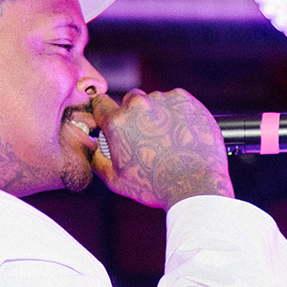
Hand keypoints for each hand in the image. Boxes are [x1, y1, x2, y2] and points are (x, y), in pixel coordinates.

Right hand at [87, 90, 232, 208]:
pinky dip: (178, 113)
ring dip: (158, 114)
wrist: (195, 185)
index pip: (101, 104)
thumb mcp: (116, 180)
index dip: (106, 113)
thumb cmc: (155, 186)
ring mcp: (163, 99)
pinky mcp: (185, 99)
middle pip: (130, 100)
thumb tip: (91, 147)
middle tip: (147, 138)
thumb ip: (97, 159)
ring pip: (155, 101)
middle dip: (135, 115)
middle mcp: (138, 105)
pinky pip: (176, 101)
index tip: (113, 121)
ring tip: (169, 140)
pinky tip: (182, 133)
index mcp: (117, 123)